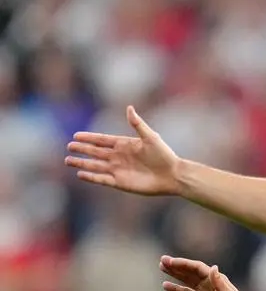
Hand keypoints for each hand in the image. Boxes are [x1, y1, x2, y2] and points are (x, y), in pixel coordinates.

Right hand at [65, 106, 180, 195]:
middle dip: (82, 149)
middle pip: (95, 152)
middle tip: (69, 147)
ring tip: (68, 160)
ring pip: (95, 165)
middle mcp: (119, 157)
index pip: (102, 140)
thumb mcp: (151, 137)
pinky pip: (102, 179)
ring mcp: (119, 170)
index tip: (76, 135)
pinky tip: (80, 174)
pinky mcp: (120, 183)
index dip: (89, 138)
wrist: (173, 176)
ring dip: (82, 163)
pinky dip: (91, 177)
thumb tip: (129, 108)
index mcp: (124, 145)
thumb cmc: (164, 155)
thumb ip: (138, 124)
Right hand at [160, 255, 248, 290]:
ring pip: (186, 280)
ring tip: (162, 267)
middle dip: (176, 266)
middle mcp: (207, 282)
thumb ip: (219, 283)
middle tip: (162, 260)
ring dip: (174, 273)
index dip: (184, 264)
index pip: (197, 268)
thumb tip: (213, 267)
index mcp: (215, 278)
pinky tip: (166, 286)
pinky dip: (176, 289)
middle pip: (189, 271)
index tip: (171, 262)